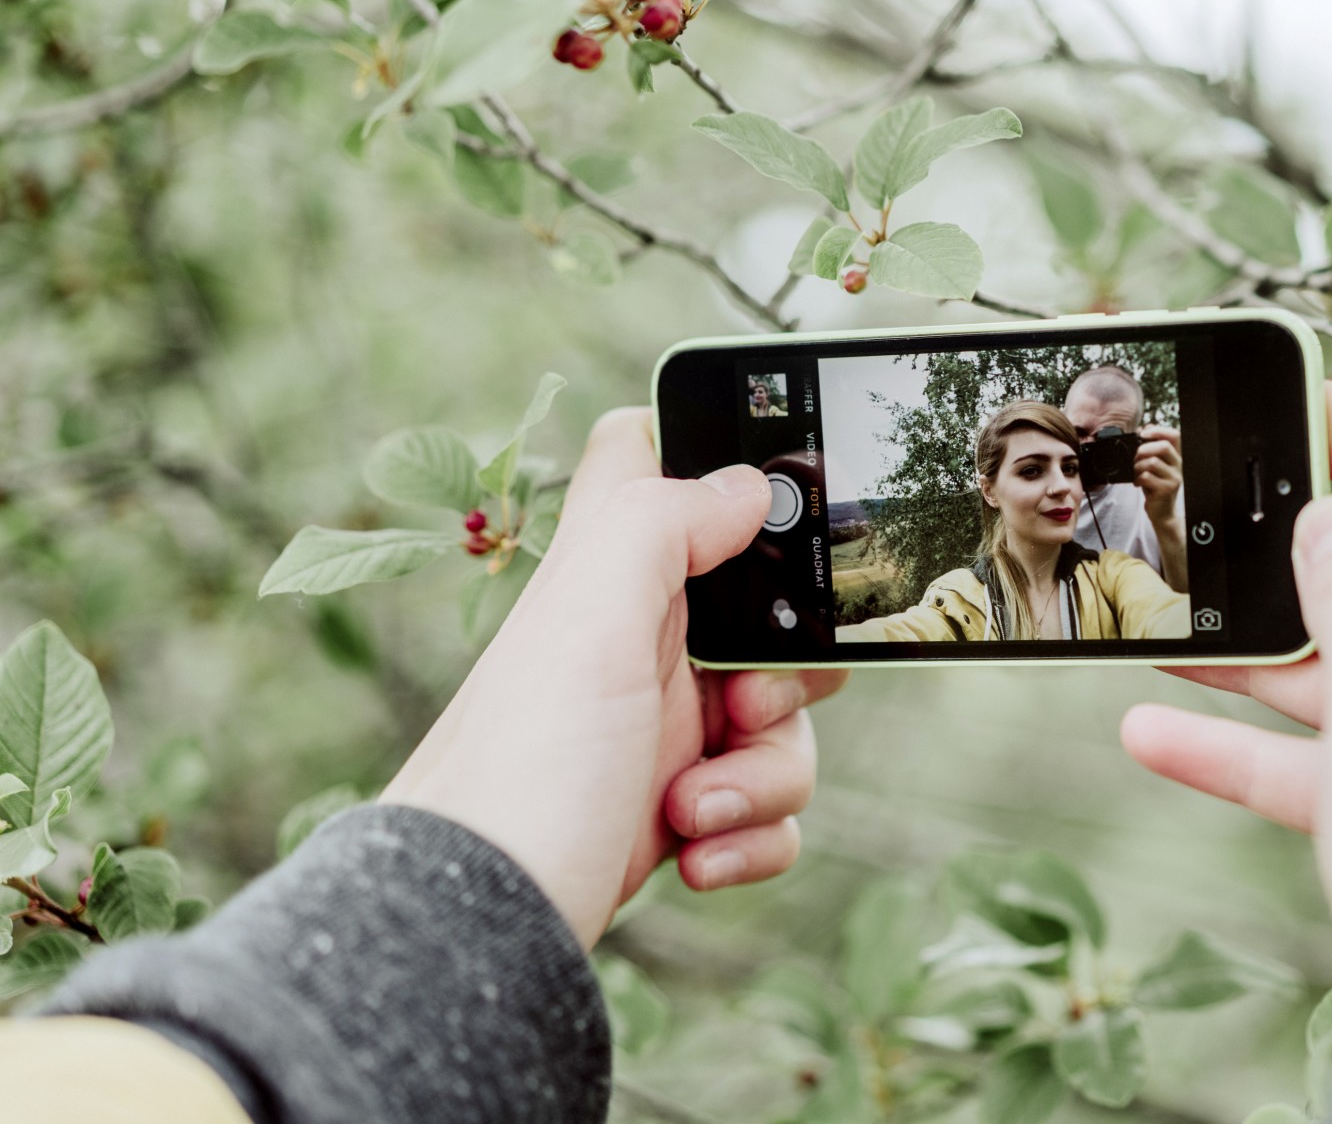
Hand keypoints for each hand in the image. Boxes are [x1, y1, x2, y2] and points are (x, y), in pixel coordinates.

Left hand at [383, 408, 845, 948]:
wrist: (472, 939)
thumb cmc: (518, 775)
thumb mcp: (583, 624)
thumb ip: (658, 525)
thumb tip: (743, 482)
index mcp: (609, 578)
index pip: (646, 459)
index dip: (711, 458)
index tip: (769, 509)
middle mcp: (637, 645)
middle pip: (770, 613)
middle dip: (794, 667)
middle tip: (746, 703)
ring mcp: (661, 733)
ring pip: (782, 721)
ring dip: (768, 772)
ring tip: (692, 807)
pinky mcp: (679, 815)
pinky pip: (768, 808)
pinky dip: (755, 835)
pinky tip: (697, 855)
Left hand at [1134, 424, 1182, 524]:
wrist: (1162, 513)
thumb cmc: (1156, 487)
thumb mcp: (1154, 466)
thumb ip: (1151, 449)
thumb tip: (1144, 428)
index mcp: (1176, 457)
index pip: (1175, 436)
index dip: (1159, 430)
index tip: (1144, 433)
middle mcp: (1179, 466)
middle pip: (1163, 447)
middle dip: (1143, 449)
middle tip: (1136, 459)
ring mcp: (1174, 478)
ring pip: (1152, 462)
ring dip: (1137, 467)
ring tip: (1136, 474)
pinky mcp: (1166, 489)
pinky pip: (1146, 476)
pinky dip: (1137, 479)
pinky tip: (1138, 483)